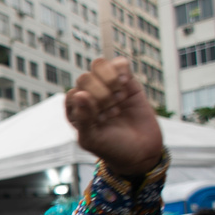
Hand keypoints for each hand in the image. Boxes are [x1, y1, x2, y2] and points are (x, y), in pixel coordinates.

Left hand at [65, 57, 162, 176]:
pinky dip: (122, 70)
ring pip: (99, 65)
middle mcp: (88, 96)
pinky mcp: (126, 81)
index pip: (73, 94)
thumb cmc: (111, 148)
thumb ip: (83, 118)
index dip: (88, 104)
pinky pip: (119, 63)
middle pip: (84, 78)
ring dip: (110, 81)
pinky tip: (125, 85)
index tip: (101, 120)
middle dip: (100, 95)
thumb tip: (79, 94)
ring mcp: (106, 87)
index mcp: (75, 110)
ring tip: (119, 99)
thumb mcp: (92, 139)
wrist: (141, 151)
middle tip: (112, 112)